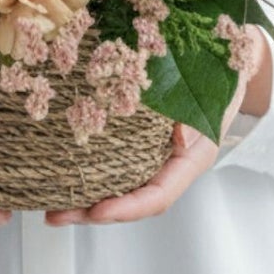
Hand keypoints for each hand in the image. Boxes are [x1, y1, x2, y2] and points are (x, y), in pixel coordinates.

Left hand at [46, 25, 271, 226]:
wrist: (222, 59)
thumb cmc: (219, 78)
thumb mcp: (213, 94)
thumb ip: (199, 119)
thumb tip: (180, 138)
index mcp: (189, 160)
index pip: (157, 196)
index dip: (128, 207)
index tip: (98, 210)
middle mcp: (168, 164)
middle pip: (130, 200)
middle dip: (92, 212)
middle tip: (55, 214)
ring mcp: (151, 154)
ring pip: (118, 186)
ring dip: (84, 197)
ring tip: (51, 205)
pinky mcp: (136, 139)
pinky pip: (112, 163)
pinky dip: (88, 171)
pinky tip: (61, 171)